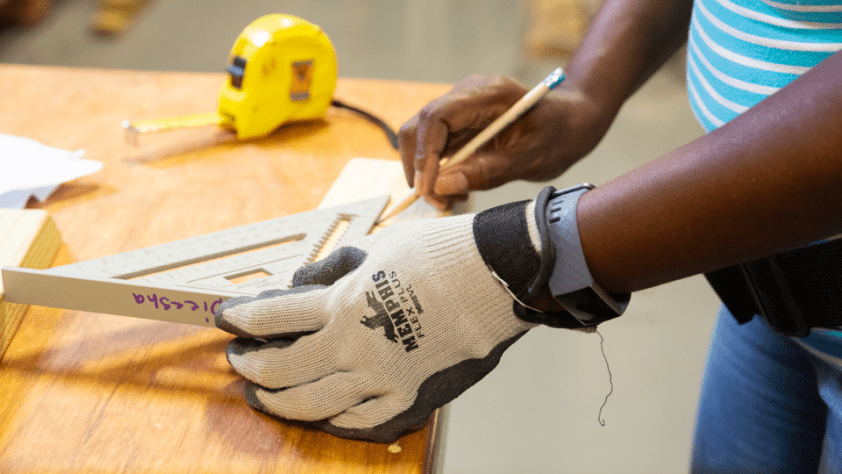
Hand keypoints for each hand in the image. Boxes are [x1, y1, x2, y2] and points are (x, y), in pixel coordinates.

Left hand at [215, 208, 539, 442]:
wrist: (495, 275)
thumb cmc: (440, 254)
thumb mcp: (376, 248)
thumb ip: (333, 272)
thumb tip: (301, 287)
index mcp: (342, 304)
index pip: (270, 318)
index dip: (240, 319)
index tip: (227, 318)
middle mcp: (353, 347)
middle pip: (279, 369)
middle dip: (248, 365)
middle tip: (238, 359)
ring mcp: (379, 378)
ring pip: (310, 405)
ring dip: (276, 402)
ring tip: (261, 395)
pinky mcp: (407, 396)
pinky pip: (360, 422)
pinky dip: (333, 421)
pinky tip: (320, 415)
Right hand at [399, 74, 611, 207]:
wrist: (573, 120)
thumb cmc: (561, 134)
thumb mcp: (533, 159)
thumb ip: (488, 172)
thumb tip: (442, 186)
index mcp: (487, 94)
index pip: (436, 117)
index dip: (425, 154)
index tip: (429, 189)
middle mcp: (466, 95)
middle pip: (419, 127)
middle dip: (420, 169)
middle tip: (438, 202)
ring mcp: (461, 109)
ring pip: (422, 140)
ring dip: (429, 174)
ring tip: (454, 199)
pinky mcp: (460, 125)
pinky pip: (436, 148)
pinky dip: (440, 173)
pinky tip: (460, 188)